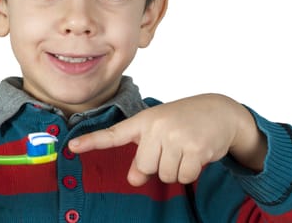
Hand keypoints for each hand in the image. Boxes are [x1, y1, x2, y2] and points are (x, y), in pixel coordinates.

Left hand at [68, 94, 266, 185]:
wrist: (219, 111)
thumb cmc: (184, 122)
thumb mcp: (159, 133)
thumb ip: (143, 154)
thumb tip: (133, 180)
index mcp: (143, 121)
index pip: (114, 134)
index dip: (92, 141)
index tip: (72, 147)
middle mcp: (157, 126)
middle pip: (145, 166)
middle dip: (158, 165)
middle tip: (172, 148)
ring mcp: (176, 136)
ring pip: (165, 175)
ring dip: (176, 169)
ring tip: (186, 149)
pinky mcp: (195, 148)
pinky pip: (184, 176)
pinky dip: (191, 172)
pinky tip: (197, 154)